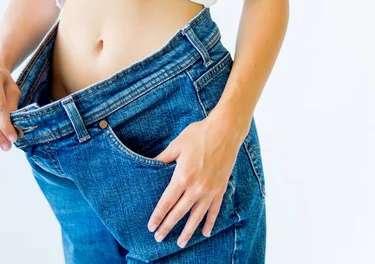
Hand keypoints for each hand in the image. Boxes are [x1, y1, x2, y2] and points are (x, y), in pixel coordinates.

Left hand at [148, 111, 248, 248]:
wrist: (225, 131)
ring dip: (188, 231)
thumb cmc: (199, 134)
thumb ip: (162, 158)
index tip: (151, 226)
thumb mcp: (176, 145)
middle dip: (168, 226)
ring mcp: (210, 190)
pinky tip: (205, 232)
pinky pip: (214, 210)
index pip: (167, 202)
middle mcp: (196, 187)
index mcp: (182, 176)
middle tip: (159, 238)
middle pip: (179, 212)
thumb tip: (149, 163)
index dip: (158, 215)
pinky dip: (209, 222)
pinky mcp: (220, 189)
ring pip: (196, 216)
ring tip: (180, 243)